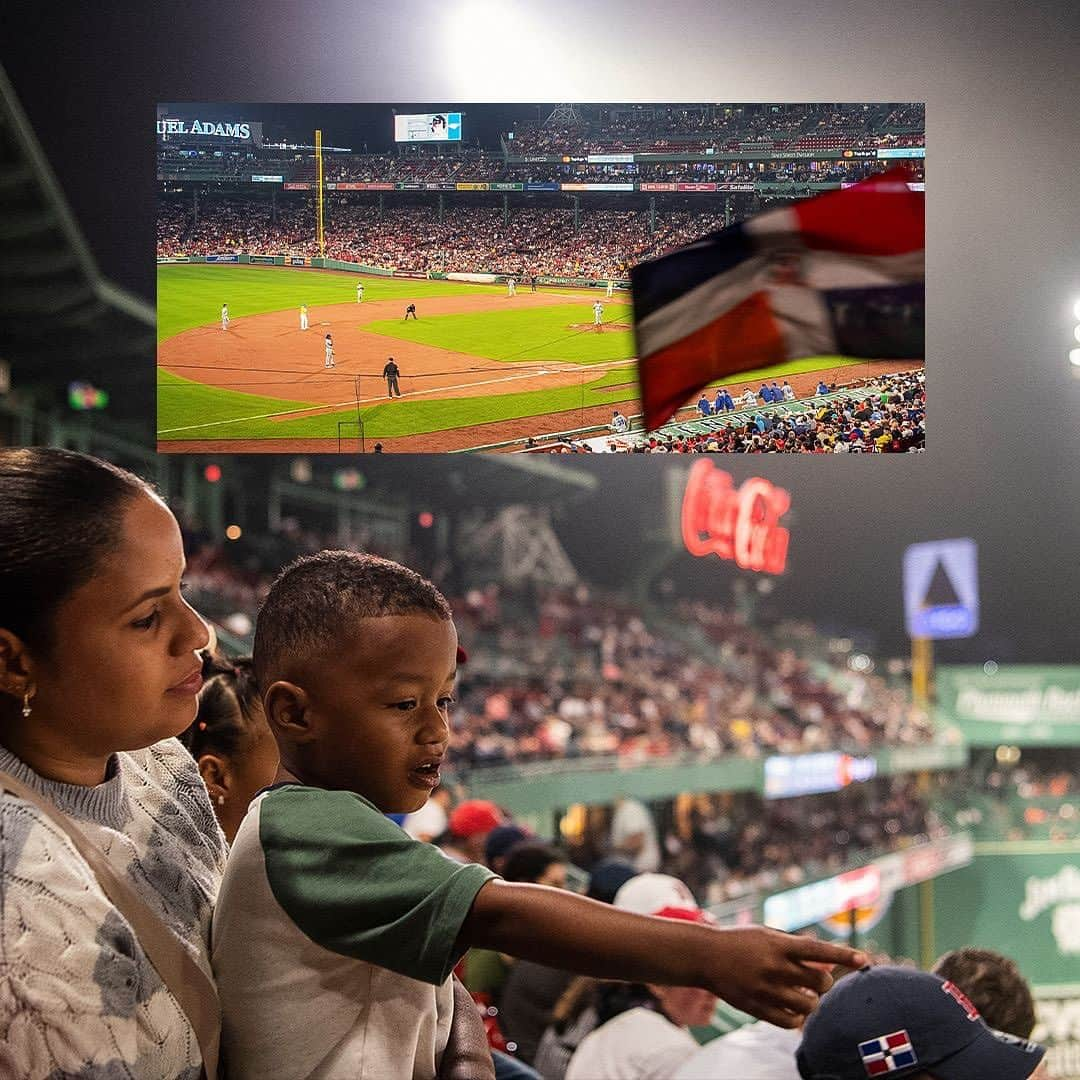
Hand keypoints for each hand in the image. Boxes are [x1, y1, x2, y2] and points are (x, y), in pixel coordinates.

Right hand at [699, 927, 867, 1027]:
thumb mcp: (767, 935)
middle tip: (814, 981)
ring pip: (810, 1005)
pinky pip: (791, 1022)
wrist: (705, 956)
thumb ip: (795, 946)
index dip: (843, 954)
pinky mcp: (758, 1007)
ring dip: (812, 1001)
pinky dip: (797, 1018)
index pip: (819, 950)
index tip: (863, 959)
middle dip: (823, 982)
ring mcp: (767, 989)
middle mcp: (775, 966)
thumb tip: (826, 961)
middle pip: (820, 981)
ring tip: (803, 995)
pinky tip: (792, 1009)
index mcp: (778, 944)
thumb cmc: (740, 941)